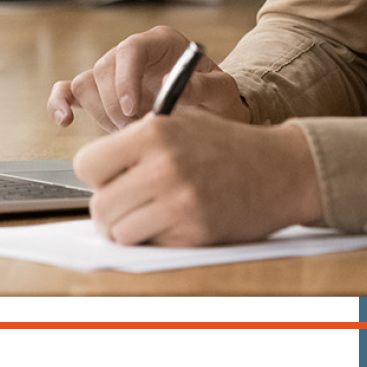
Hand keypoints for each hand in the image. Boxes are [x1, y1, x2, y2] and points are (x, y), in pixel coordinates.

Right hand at [47, 25, 249, 131]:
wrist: (210, 113)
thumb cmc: (216, 98)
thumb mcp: (222, 92)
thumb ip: (205, 87)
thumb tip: (174, 86)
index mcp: (161, 42)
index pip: (132, 49)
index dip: (126, 79)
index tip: (134, 110)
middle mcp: (132, 53)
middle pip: (105, 68)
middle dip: (116, 105)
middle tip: (136, 129)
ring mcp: (113, 72)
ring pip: (87, 83)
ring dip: (101, 112)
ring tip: (127, 130)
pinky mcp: (100, 92)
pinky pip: (69, 90)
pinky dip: (61, 102)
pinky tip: (65, 120)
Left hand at [72, 108, 322, 245]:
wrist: (280, 169)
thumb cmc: (227, 145)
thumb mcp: (181, 120)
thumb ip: (138, 138)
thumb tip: (95, 167)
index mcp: (153, 133)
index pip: (86, 165)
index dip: (97, 174)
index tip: (112, 177)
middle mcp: (162, 167)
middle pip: (98, 206)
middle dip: (111, 208)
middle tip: (130, 202)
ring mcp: (178, 203)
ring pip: (119, 232)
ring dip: (130, 228)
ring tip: (152, 213)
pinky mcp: (193, 233)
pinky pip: (151, 245)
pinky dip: (158, 239)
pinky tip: (178, 221)